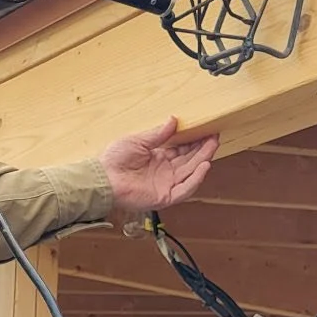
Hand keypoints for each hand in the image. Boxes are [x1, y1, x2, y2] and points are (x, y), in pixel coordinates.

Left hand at [101, 117, 218, 212]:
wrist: (102, 178)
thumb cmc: (113, 160)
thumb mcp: (138, 141)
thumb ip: (158, 134)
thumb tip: (173, 120)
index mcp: (157, 159)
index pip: (182, 150)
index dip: (194, 141)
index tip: (205, 131)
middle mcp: (164, 172)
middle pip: (189, 160)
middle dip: (202, 148)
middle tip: (214, 136)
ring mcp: (165, 185)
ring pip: (190, 172)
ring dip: (203, 160)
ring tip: (213, 146)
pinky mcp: (164, 197)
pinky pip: (184, 189)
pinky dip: (195, 179)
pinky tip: (204, 166)